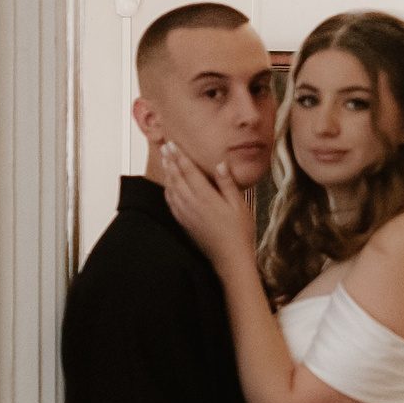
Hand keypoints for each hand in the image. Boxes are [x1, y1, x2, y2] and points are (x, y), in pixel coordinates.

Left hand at [161, 140, 256, 271]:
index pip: (189, 171)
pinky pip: (171, 202)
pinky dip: (168, 190)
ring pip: (172, 188)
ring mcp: (186, 214)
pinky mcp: (185, 223)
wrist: (230, 259)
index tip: (173, 144)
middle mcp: (192, 204)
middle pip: (177, 177)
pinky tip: (169, 185)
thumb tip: (220, 164)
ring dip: (167, 173)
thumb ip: (227, 183)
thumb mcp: (239, 205)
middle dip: (170, 160)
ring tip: (165, 160)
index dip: (180, 156)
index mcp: (206, 197)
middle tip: (164, 146)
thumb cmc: (239, 232)